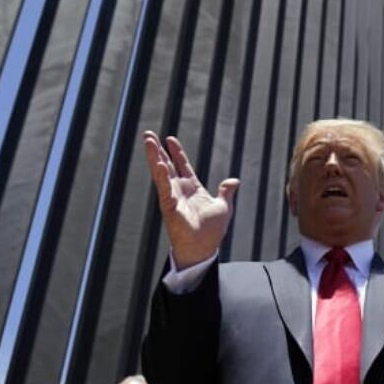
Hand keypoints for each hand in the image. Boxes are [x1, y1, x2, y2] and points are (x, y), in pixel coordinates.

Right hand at [144, 131, 239, 268]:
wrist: (204, 248)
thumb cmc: (211, 231)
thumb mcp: (223, 206)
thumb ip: (226, 192)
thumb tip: (234, 181)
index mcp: (192, 188)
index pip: (183, 165)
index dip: (177, 152)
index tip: (170, 139)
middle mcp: (180, 190)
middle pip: (167, 165)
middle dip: (158, 150)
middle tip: (149, 134)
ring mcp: (173, 197)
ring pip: (162, 173)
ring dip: (155, 157)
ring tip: (149, 141)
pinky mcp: (170, 206)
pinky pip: (165, 189)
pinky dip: (162, 176)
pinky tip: (159, 164)